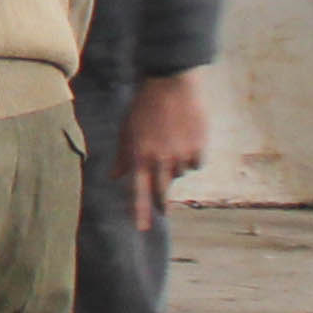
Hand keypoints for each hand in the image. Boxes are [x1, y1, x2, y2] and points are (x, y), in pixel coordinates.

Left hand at [115, 69, 209, 231]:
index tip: (142, 228)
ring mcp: (181, 155)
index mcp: (140, 156)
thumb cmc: (144, 106)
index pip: (139, 191)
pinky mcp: (199, 149)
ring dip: (176, 168)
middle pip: (163, 192)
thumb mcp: (127, 130)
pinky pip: (195, 164)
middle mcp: (160, 160)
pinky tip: (187, 140)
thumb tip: (114, 177)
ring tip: (171, 144)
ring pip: (180, 174)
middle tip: (163, 210)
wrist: (171, 84)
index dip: (141, 212)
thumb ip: (123, 156)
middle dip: (162, 203)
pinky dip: (191, 157)